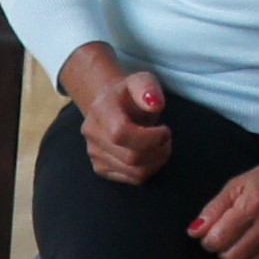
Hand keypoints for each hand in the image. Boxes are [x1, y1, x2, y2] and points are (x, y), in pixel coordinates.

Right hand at [60, 44, 169, 184]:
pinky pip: (132, 179)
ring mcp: (94, 154)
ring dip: (157, 161)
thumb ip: (147, 88)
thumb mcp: (140, 80)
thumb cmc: (129, 94)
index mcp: (101, 110)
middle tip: (166, 137)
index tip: (165, 129)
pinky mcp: (100, 168)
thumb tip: (155, 105)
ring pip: (134, 172)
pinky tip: (150, 155)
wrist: (109, 105)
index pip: (120, 133)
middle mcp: (92, 134)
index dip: (149, 137)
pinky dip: (149, 169)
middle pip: (131, 157)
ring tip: (160, 146)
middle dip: (158, 150)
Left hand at [192, 158, 258, 258]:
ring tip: (246, 244)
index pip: (217, 240)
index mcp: (254, 204)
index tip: (214, 234)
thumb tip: (195, 232)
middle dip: (224, 251)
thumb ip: (214, 208)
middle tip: (230, 239)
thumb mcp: (239, 184)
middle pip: (232, 258)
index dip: (209, 240)